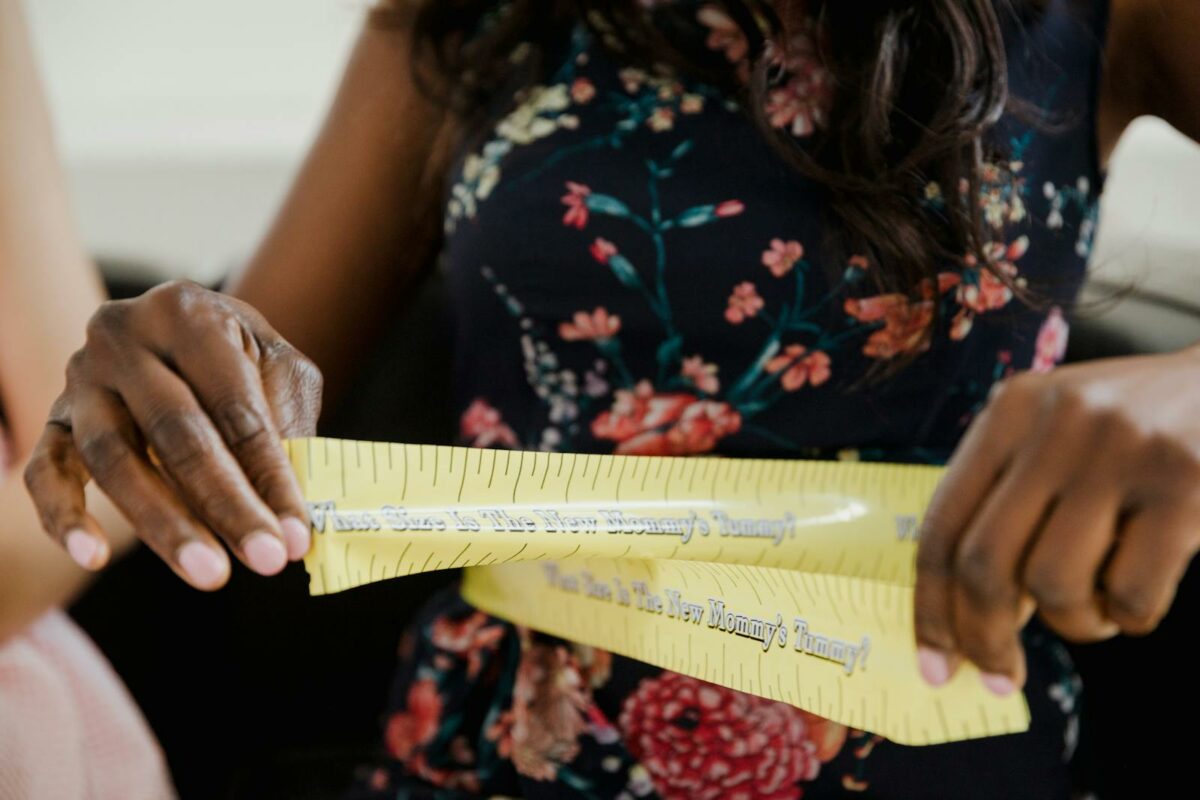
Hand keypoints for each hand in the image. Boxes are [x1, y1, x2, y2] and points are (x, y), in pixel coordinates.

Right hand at [24, 281, 322, 589]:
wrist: (174, 336)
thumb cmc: (237, 362)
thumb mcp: (276, 370)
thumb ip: (287, 421)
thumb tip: (296, 500)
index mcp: (187, 314)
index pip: (236, 407)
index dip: (271, 475)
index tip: (299, 535)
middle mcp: (123, 339)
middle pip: (177, 432)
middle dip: (226, 505)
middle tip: (266, 561)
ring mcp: (80, 380)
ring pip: (114, 459)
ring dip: (164, 524)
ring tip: (210, 573)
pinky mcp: (52, 420)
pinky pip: (44, 473)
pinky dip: (63, 517)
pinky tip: (93, 557)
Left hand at [914, 347, 1199, 693]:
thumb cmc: (1135, 429)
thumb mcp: (1058, 437)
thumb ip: (1009, 506)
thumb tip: (967, 618)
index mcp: (1010, 410)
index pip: (942, 525)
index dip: (931, 607)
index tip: (933, 665)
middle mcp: (1056, 424)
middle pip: (984, 562)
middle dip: (984, 636)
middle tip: (1002, 675)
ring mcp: (1121, 451)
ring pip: (1053, 583)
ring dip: (1071, 624)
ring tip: (1095, 608)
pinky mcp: (1185, 483)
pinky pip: (1131, 593)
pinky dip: (1128, 617)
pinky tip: (1136, 594)